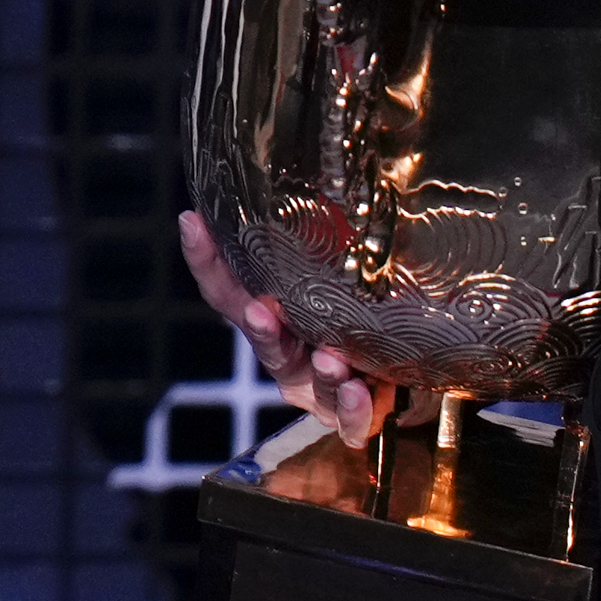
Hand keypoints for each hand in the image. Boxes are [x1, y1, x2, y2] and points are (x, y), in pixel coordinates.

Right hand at [177, 209, 391, 446]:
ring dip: (317, 370)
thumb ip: (323, 251)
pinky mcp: (352, 416)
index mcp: (271, 319)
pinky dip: (352, 409)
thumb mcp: (338, 282)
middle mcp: (286, 355)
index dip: (206, 260)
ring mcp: (315, 389)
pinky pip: (349, 420)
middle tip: (260, 311)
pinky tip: (357, 390)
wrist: (407, 377)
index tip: (193, 222)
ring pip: (307, 382)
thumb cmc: (361, 319)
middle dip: (260, 327)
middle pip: (264, 340)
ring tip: (329, 358)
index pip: (228, 291)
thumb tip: (325, 180)